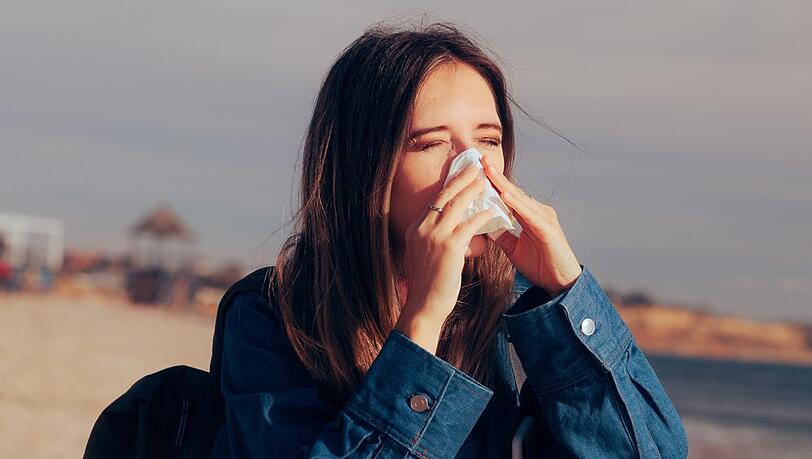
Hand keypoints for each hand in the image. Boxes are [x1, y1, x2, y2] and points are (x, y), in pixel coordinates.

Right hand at [395, 163, 496, 352]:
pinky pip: (469, 224)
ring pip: (456, 205)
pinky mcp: (449, 247)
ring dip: (473, 190)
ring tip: (486, 180)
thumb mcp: (424, 256)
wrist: (424, 305)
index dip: (450, 185)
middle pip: (445, 196)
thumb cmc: (427, 285)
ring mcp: (435, 236)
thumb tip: (447, 231)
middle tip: (475, 165)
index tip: (461, 174)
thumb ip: (433, 240)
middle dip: (461, 178)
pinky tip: (492, 209)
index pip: (435, 200)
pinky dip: (481, 215)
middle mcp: (423, 228)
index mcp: (416, 229)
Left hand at [480, 155, 581, 295]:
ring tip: (488, 171)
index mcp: (529, 215)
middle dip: (496, 176)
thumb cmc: (539, 265)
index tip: (477, 170)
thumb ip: (501, 235)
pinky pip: (530, 214)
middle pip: (513, 191)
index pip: (507, 196)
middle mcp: (538, 212)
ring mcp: (544, 218)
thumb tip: (482, 225)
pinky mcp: (548, 229)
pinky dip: (517, 205)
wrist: (560, 284)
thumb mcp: (513, 249)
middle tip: (481, 159)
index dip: (492, 183)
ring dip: (503, 185)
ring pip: (520, 199)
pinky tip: (504, 196)